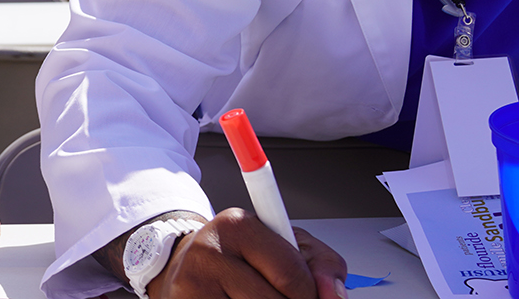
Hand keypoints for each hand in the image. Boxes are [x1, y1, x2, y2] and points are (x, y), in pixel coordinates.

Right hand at [147, 209, 346, 298]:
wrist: (184, 267)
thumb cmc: (240, 259)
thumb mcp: (285, 247)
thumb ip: (320, 264)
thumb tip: (333, 295)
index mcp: (238, 226)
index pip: (291, 275)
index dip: (311, 296)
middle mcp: (209, 251)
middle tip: (284, 298)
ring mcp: (192, 283)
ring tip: (256, 297)